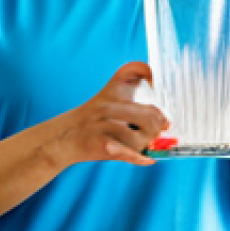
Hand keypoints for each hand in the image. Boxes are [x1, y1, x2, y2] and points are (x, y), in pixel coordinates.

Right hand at [53, 62, 169, 167]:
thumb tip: (166, 120)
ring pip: (140, 138)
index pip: (135, 70)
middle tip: (159, 133)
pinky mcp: (102, 144)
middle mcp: (109, 104)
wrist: (63, 137)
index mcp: (114, 91)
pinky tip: (147, 160)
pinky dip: (140, 158)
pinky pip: (129, 153)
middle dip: (158, 128)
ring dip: (146, 145)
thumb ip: (136, 97)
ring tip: (142, 146)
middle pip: (149, 115)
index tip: (159, 90)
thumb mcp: (109, 99)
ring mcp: (104, 124)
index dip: (152, 75)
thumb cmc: (92, 120)